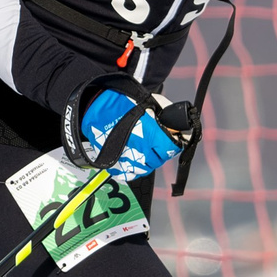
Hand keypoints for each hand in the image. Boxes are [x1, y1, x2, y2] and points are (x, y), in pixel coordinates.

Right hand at [64, 77, 197, 179]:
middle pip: (160, 159)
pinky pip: (131, 174)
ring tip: (144, 148)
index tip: (172, 140)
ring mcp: (129, 160)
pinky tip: (133, 157)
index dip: (174, 144)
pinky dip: (134, 168)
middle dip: (161, 151)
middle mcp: (142, 151)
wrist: (97, 108)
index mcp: (152, 135)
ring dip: (148, 160)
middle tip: (156, 142)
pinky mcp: (117, 166)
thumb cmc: (123, 103)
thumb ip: (167, 114)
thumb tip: (179, 123)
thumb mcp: (151, 102)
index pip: (172, 148)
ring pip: (147, 168)